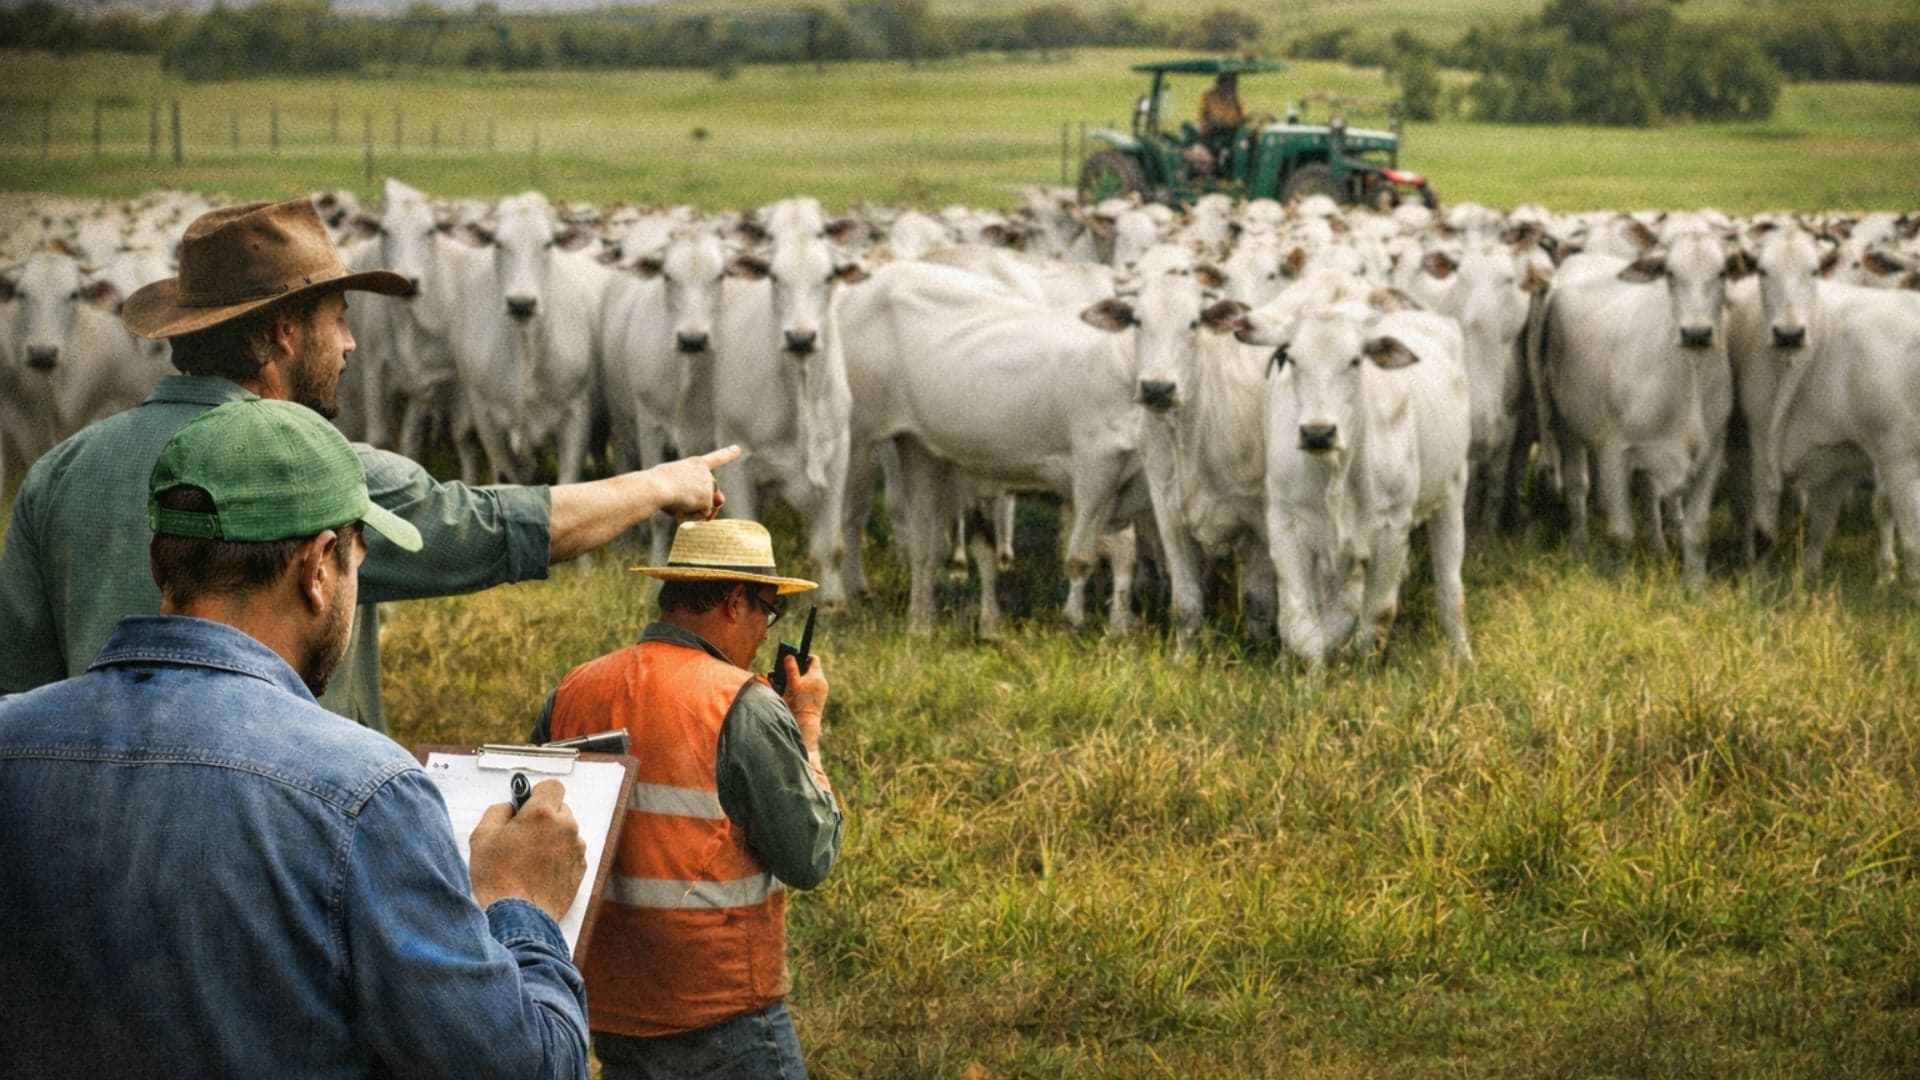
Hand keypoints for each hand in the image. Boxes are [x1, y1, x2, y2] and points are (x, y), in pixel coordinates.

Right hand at [468, 779, 586, 921]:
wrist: (518, 917)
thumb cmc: (499, 880)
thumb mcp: (482, 837)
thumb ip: (497, 811)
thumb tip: (509, 807)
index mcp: (542, 814)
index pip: (552, 786)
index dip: (538, 793)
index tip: (528, 803)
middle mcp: (565, 827)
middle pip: (559, 809)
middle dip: (543, 817)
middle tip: (523, 834)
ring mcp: (575, 848)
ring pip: (565, 832)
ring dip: (551, 838)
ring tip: (529, 858)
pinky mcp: (580, 868)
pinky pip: (570, 852)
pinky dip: (558, 857)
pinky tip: (539, 871)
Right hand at [649, 445, 740, 521]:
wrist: (655, 487)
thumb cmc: (656, 485)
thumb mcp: (674, 485)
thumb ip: (696, 494)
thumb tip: (718, 506)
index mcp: (695, 464)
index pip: (715, 459)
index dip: (727, 454)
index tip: (737, 449)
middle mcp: (706, 473)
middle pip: (709, 494)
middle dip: (699, 503)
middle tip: (679, 501)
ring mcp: (708, 485)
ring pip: (704, 507)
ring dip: (691, 510)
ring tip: (675, 500)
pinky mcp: (708, 499)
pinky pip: (702, 516)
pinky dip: (691, 517)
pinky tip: (680, 507)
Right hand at [779, 652, 828, 748]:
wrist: (806, 723)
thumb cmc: (799, 702)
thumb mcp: (792, 683)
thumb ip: (791, 668)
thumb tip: (789, 656)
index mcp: (817, 675)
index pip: (813, 659)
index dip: (803, 657)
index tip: (794, 660)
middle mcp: (822, 682)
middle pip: (810, 669)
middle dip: (798, 670)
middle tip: (787, 673)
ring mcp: (822, 691)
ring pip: (809, 680)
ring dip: (800, 680)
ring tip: (789, 684)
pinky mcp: (819, 699)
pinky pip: (811, 689)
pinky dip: (803, 689)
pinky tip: (794, 694)